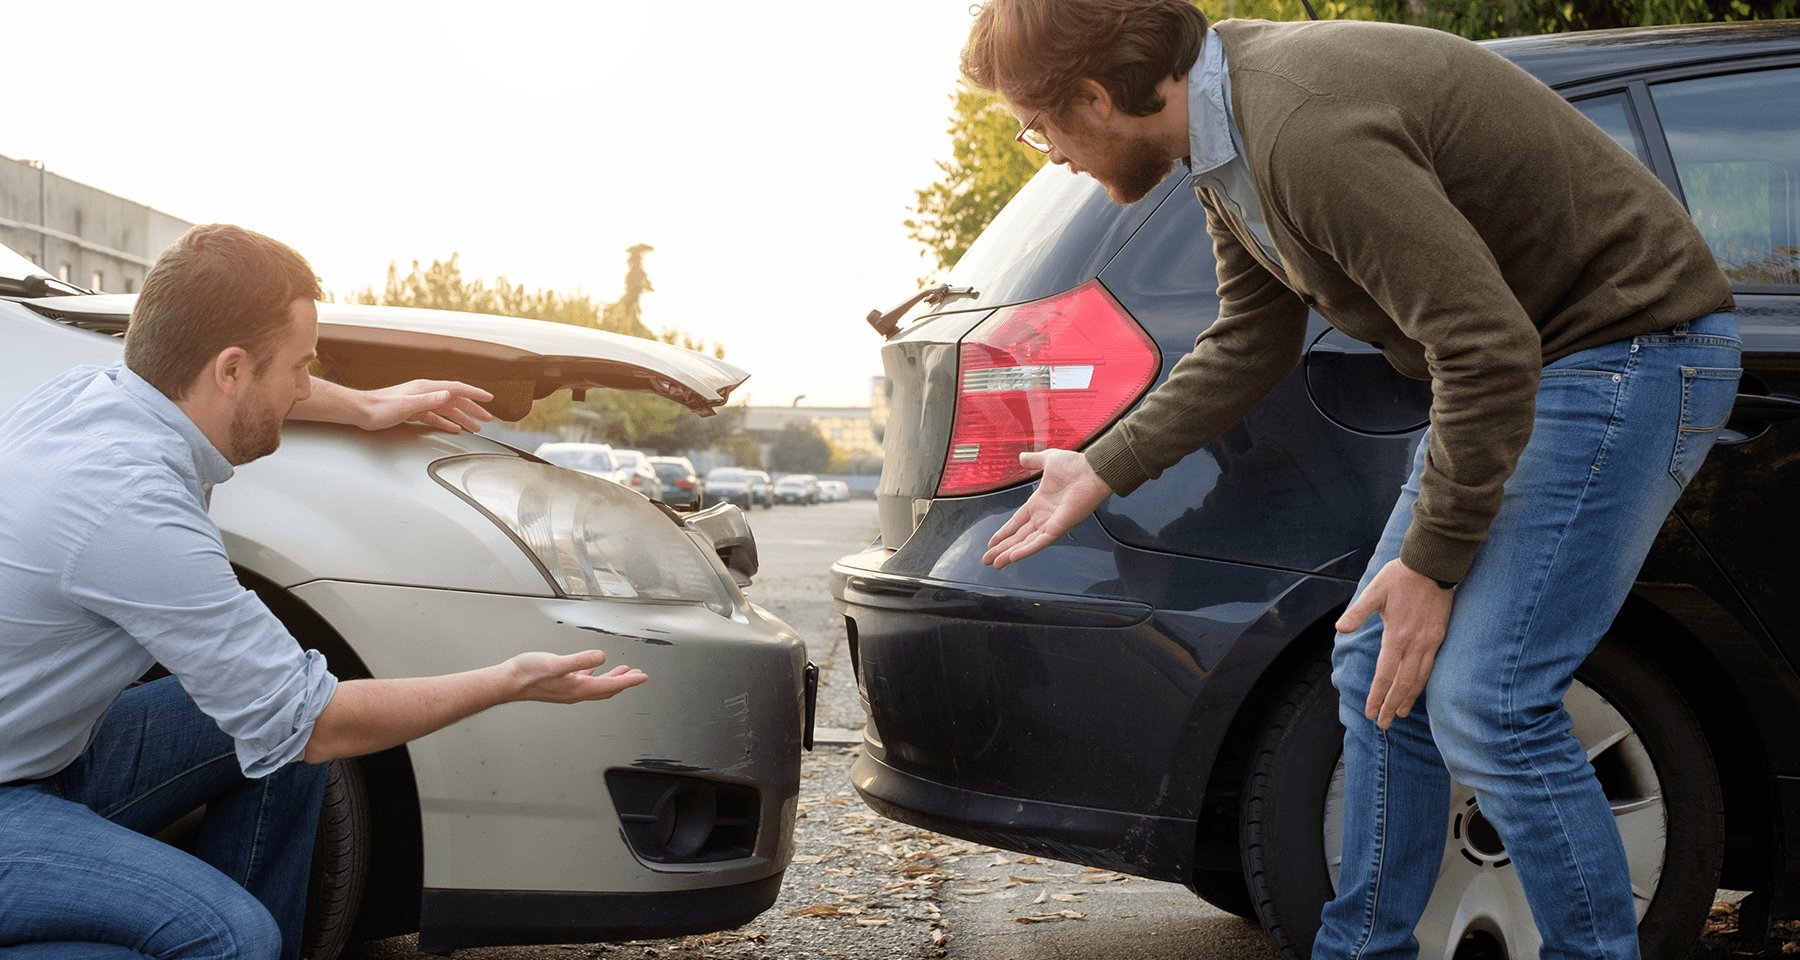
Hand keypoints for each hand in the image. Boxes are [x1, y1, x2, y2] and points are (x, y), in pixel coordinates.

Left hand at [359, 380, 495, 432]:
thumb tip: (448, 395)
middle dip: (473, 409)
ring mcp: (420, 401)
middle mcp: (425, 393)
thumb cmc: (379, 408)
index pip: (456, 389)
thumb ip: (429, 400)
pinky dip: (447, 422)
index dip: (474, 394)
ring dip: (462, 418)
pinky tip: (454, 428)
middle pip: (455, 400)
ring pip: (447, 409)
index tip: (489, 399)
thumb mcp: (406, 405)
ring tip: (475, 427)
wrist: (361, 411)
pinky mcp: (414, 411)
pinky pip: (436, 416)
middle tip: (487, 419)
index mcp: (426, 388)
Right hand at [505, 650, 647, 703]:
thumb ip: (580, 660)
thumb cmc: (528, 674)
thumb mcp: (556, 663)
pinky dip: (594, 675)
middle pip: (607, 689)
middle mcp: (575, 692)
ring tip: (623, 671)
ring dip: (612, 678)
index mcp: (578, 688)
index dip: (629, 681)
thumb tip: (602, 657)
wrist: (508, 682)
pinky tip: (592, 668)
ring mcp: (568, 690)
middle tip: (638, 676)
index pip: (610, 685)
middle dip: (624, 682)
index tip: (643, 677)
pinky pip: (584, 681)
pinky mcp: (560, 685)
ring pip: (597, 686)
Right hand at [982, 449, 1114, 567]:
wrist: (1092, 470)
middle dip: (1002, 549)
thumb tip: (1021, 457)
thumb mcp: (1048, 460)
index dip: (1004, 532)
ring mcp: (1050, 524)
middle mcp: (1043, 516)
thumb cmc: (1076, 465)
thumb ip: (1034, 461)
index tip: (992, 542)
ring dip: (1009, 554)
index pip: (1017, 522)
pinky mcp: (1059, 528)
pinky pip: (1040, 542)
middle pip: (1018, 537)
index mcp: (1038, 503)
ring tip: (995, 564)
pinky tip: (1013, 557)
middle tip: (987, 560)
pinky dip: (1026, 550)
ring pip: (1025, 543)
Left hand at [1336, 559, 1454, 729]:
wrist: (1434, 565)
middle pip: (1403, 684)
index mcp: (1397, 635)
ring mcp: (1430, 642)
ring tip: (1400, 715)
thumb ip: (1358, 612)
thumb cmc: (1401, 576)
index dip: (1377, 696)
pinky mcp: (1440, 638)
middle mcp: (1416, 644)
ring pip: (1419, 679)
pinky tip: (1417, 691)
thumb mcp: (1374, 591)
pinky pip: (1431, 668)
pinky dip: (1423, 684)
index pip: (1385, 675)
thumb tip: (1339, 628)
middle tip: (1383, 724)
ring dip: (1408, 699)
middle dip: (1392, 706)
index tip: (1370, 712)